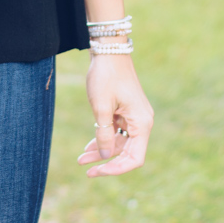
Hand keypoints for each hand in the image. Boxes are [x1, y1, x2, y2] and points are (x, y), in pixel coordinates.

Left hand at [78, 55, 153, 176]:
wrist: (108, 51)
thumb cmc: (106, 76)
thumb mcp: (101, 107)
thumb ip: (104, 134)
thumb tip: (105, 156)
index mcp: (142, 123)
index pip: (134, 158)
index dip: (117, 169)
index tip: (98, 171)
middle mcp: (142, 123)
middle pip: (126, 152)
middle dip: (105, 161)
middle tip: (85, 170)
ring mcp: (134, 117)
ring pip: (119, 143)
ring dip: (101, 151)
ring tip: (81, 159)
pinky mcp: (126, 112)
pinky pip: (116, 132)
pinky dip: (103, 139)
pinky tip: (88, 147)